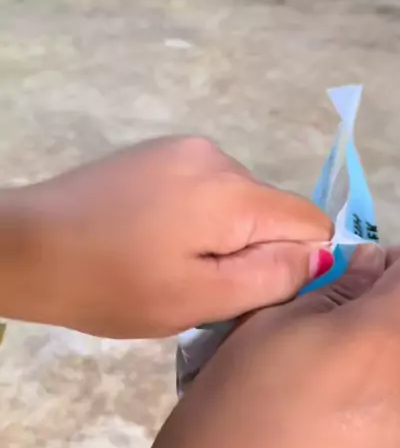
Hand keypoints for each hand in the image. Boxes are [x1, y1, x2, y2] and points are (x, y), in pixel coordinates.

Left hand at [1, 137, 331, 336]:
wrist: (27, 247)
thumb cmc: (112, 285)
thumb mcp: (197, 299)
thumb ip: (270, 276)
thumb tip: (323, 255)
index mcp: (231, 192)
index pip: (311, 221)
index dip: (300, 262)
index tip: (258, 291)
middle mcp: (216, 156)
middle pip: (272, 210)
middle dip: (255, 250)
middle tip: (205, 287)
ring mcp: (184, 148)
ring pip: (239, 200)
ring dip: (224, 235)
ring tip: (173, 264)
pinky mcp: (158, 151)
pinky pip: (206, 187)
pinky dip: (197, 217)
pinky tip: (156, 239)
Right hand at [80, 244, 399, 447]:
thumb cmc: (224, 424)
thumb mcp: (263, 327)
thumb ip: (332, 287)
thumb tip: (370, 269)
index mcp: (382, 344)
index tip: (366, 281)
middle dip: (391, 326)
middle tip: (330, 350)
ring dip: (387, 387)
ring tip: (322, 416)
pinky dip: (386, 443)